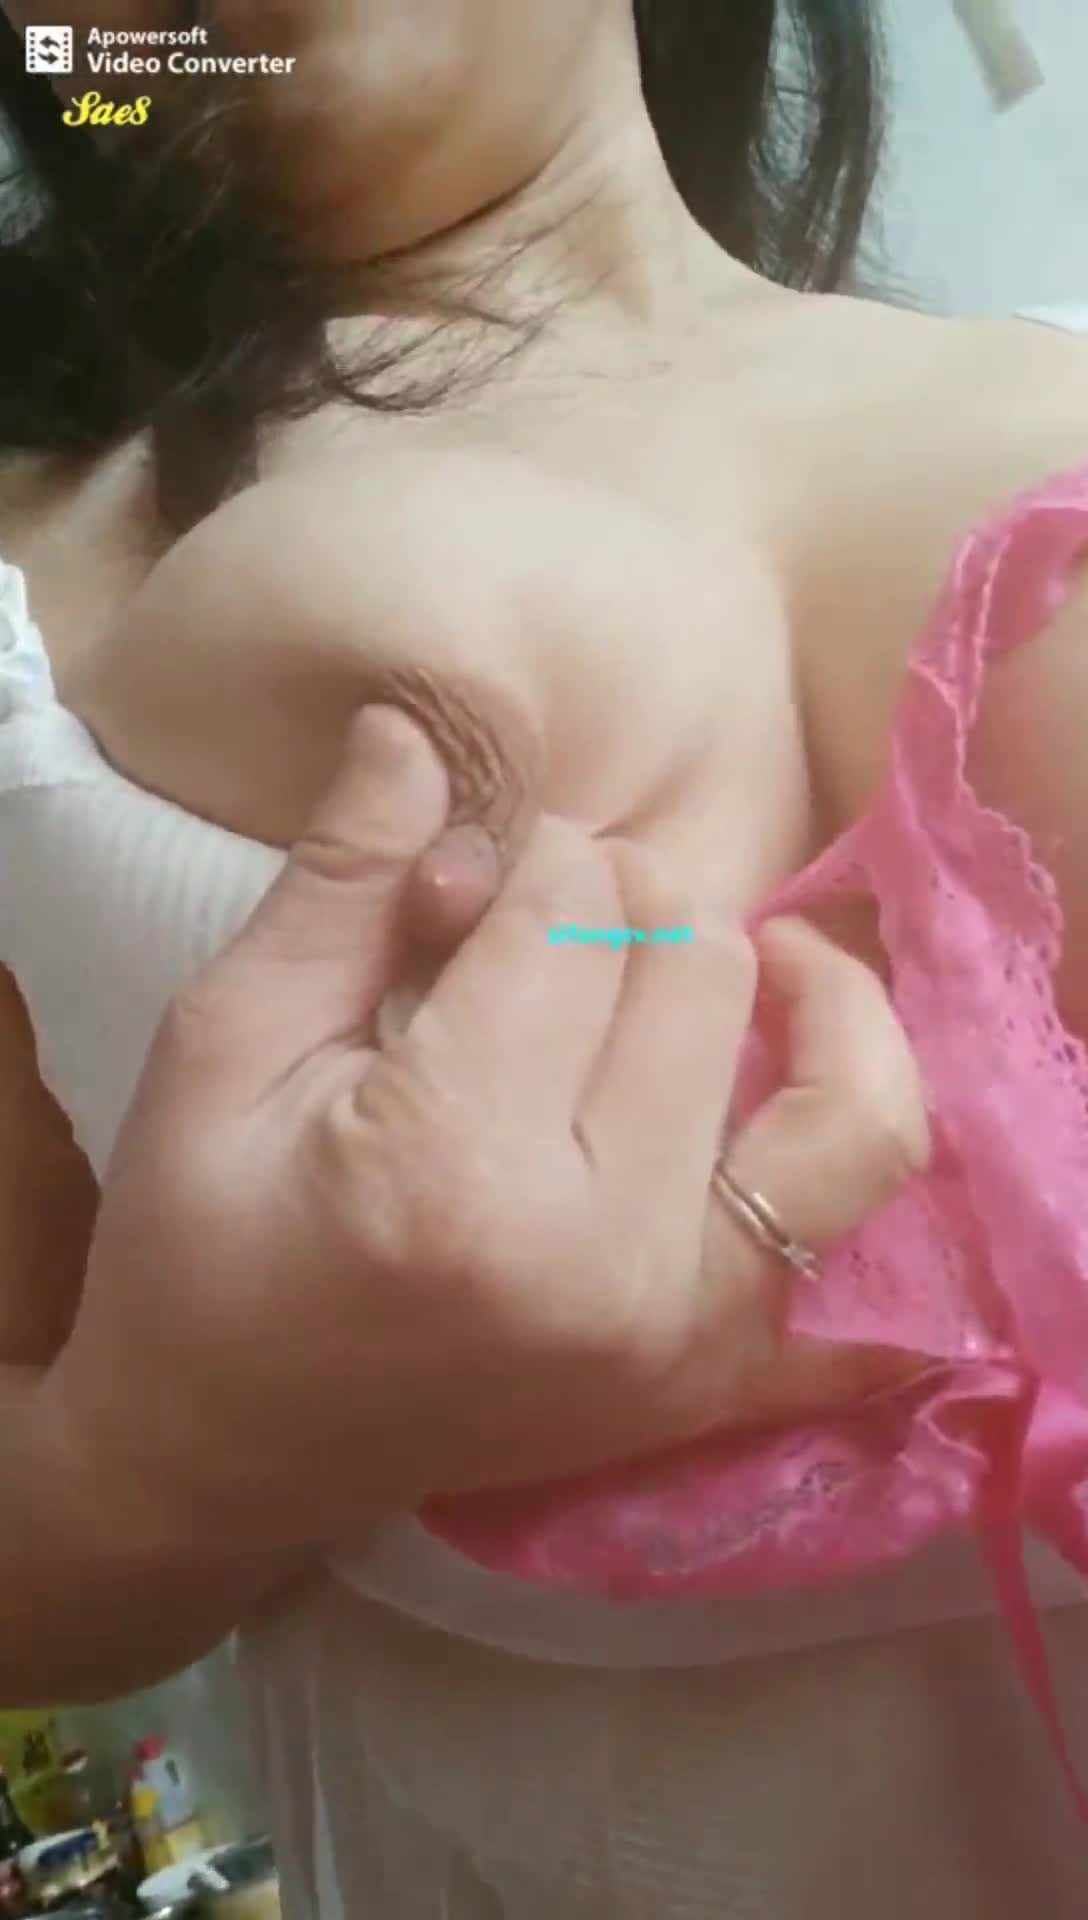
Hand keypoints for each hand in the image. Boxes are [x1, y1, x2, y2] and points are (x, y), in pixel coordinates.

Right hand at [37, 707, 926, 1564]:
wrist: (216, 1457)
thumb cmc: (198, 1249)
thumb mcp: (226, 1045)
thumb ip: (340, 882)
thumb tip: (419, 730)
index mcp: (458, 1166)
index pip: (573, 917)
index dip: (523, 858)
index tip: (459, 889)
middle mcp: (606, 1259)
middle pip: (707, 976)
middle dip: (629, 903)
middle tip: (547, 925)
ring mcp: (683, 1341)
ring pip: (848, 1110)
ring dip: (808, 1003)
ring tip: (750, 961)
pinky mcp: (710, 1394)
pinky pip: (869, 1301)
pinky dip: (860, 1209)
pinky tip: (818, 1116)